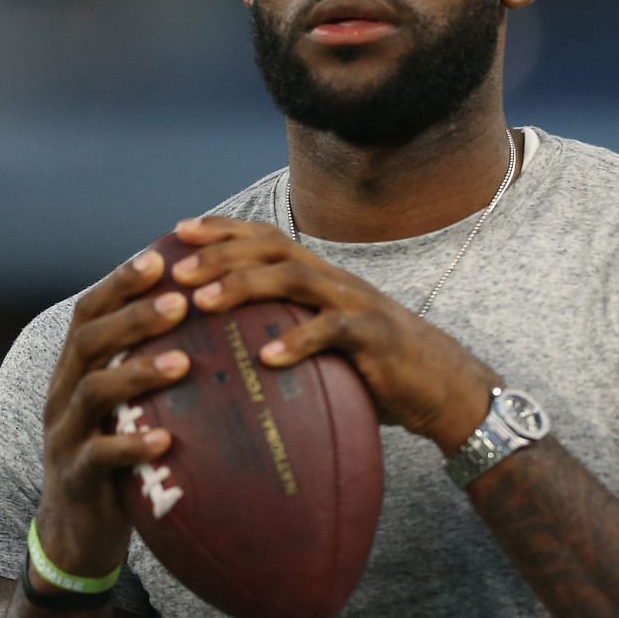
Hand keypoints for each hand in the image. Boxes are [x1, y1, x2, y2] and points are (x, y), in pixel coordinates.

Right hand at [36, 251, 192, 579]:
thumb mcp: (131, 406)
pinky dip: (131, 446)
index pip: (91, 311)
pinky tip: (167, 441)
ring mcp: (64, 436)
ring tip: (184, 364)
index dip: (121, 282)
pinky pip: (99, 457)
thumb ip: (155, 367)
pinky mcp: (75, 478)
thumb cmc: (119, 456)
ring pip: (91, 393)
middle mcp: (62, 393)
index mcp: (75, 368)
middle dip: (133, 316)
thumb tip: (223, 327)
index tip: (161, 257)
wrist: (77, 532)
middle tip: (181, 301)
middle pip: (88, 340)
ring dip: (137, 373)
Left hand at [170, 216, 496, 451]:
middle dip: (220, 253)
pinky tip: (266, 358)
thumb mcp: (326, 344)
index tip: (178, 231)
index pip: (266, 237)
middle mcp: (335, 280)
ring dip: (245, 285)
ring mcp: (357, 303)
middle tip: (175, 270)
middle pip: (272, 249)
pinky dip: (298, 341)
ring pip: (295, 278)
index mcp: (321, 277)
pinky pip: (334, 330)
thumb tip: (229, 352)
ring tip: (205, 302)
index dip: (223, 229)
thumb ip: (287, 332)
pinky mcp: (376, 336)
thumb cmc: (376, 370)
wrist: (443, 388)